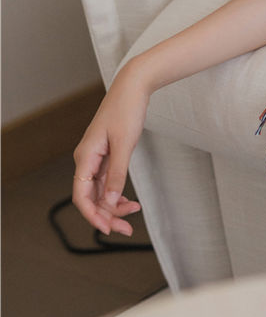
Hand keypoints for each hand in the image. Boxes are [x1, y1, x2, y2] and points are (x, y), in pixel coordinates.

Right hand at [72, 65, 147, 236]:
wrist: (133, 87)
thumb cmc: (126, 110)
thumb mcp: (125, 144)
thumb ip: (117, 173)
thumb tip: (111, 201)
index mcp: (85, 157)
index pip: (81, 195)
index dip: (92, 215)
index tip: (108, 229)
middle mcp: (87, 160)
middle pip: (90, 197)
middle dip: (107, 215)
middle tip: (126, 230)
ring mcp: (96, 158)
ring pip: (100, 191)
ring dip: (114, 206)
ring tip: (133, 214)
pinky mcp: (106, 155)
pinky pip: (107, 182)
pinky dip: (117, 193)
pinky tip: (128, 202)